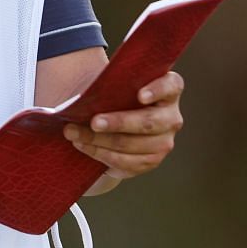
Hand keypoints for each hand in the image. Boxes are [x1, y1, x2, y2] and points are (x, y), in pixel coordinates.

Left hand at [62, 71, 184, 179]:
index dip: (158, 90)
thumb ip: (111, 86)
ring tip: (75, 134)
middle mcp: (171, 117)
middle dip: (119, 122)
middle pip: (148, 122)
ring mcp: (164, 142)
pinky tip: (84, 145)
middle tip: (93, 122)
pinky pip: (126, 162)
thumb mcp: (118, 87)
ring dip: (100, 140)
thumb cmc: (117, 98)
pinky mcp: (152, 161)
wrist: (117, 127)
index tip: (140, 95)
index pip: (172, 86)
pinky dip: (101, 154)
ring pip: (132, 145)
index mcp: (169, 91)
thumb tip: (82, 96)